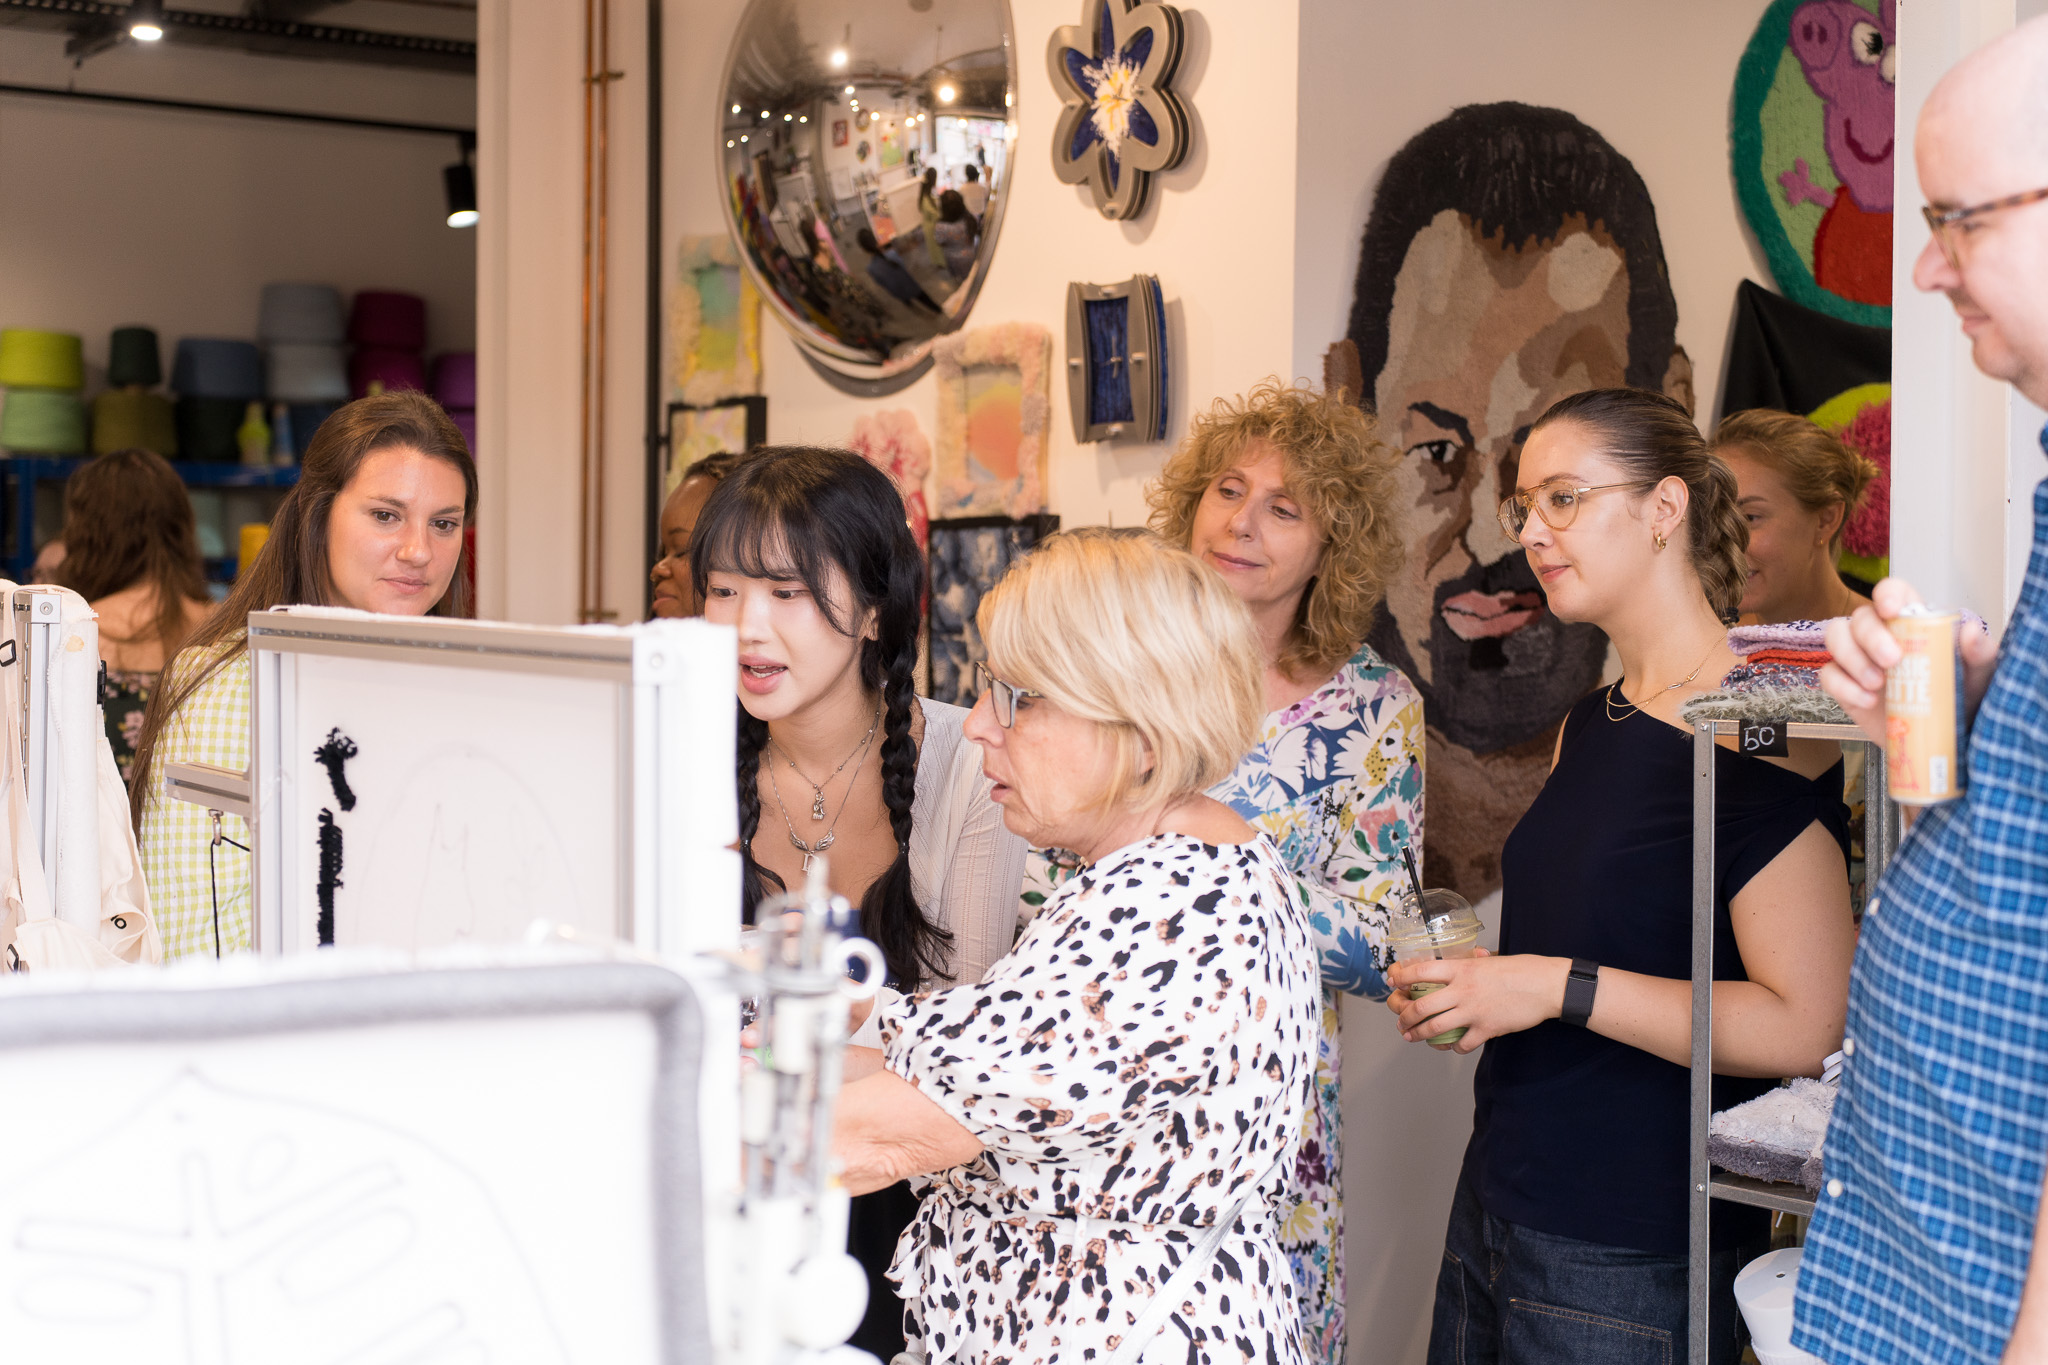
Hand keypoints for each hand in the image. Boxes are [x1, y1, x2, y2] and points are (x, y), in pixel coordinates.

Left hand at [1383, 950, 1568, 1054]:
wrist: (1546, 985)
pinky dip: (1454, 1048)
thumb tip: (1460, 963)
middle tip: (1400, 1022)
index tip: (1392, 983)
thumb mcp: (1489, 960)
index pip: (1419, 971)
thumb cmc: (1520, 970)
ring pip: (1434, 1029)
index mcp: (1461, 968)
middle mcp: (1462, 990)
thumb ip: (1470, 965)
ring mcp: (1473, 1011)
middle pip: (1420, 1007)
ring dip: (1418, 1035)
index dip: (1400, 978)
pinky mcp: (1487, 1029)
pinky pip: (1462, 1044)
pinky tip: (1453, 1047)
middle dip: (1404, 1017)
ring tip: (1411, 1037)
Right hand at [1820, 578, 1998, 743]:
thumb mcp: (1979, 676)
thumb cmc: (1959, 700)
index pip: (1893, 592)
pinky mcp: (1845, 685)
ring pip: (1836, 638)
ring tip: (1878, 684)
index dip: (1887, 594)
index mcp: (1913, 623)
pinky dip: (1845, 687)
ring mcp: (1859, 659)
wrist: (1942, 738)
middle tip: (1892, 662)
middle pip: (1861, 617)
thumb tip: (1971, 632)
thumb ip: (1980, 654)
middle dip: (1871, 637)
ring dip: (1853, 659)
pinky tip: (1867, 700)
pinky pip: (1829, 675)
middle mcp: (1882, 635)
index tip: (1890, 610)